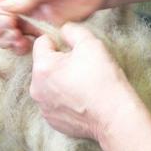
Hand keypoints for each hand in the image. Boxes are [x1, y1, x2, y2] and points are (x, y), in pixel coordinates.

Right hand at [0, 0, 106, 53]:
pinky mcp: (40, 30)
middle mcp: (15, 3)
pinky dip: (20, 47)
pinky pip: (23, 42)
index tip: (6, 18)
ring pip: (5, 34)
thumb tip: (3, 10)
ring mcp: (27, 17)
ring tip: (19, 40)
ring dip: (7, 40)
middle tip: (12, 30)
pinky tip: (27, 45)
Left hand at [29, 23, 138, 140]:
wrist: (115, 118)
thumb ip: (72, 31)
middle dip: (59, 63)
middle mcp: (35, 88)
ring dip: (60, 81)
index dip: (59, 42)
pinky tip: (81, 100)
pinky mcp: (51, 120)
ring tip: (82, 86)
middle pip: (43, 65)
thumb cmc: (103, 80)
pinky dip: (64, 100)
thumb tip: (63, 30)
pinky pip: (53, 103)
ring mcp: (42, 106)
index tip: (74, 50)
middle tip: (81, 69)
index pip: (41, 43)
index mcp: (42, 67)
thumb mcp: (91, 44)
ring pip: (47, 84)